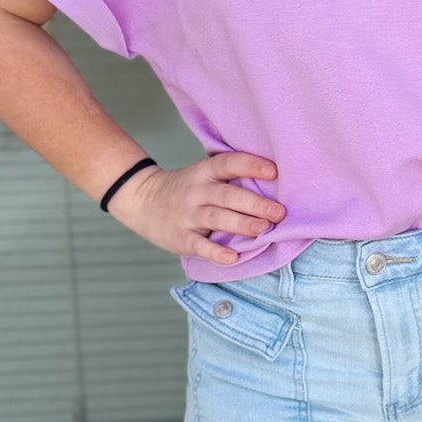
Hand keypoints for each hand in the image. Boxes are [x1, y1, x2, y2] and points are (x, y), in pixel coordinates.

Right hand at [107, 150, 285, 264]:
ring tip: (264, 229)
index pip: (227, 164)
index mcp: (204, 173)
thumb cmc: (185, 190)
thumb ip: (229, 179)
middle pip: (227, 195)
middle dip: (255, 203)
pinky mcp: (181, 238)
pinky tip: (232, 257)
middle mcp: (197, 192)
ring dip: (241, 224)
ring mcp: (188, 215)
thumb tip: (274, 189)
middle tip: (279, 212)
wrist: (142, 200)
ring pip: (216, 218)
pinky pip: (199, 245)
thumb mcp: (202, 175)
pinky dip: (215, 253)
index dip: (250, 165)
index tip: (273, 171)